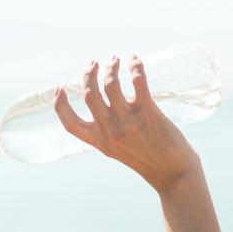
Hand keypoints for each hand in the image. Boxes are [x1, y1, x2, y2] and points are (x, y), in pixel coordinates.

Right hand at [54, 54, 201, 193]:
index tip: (60, 88)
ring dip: (110, 67)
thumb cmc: (147, 159)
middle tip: (93, 63)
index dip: (60, 104)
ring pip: (111, 84)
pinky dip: (135, 66)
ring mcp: (128, 120)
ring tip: (114, 60)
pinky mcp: (148, 112)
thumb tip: (102, 105)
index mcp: (99, 141)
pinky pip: (137, 82)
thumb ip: (105, 131)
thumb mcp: (117, 149)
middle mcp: (110, 130)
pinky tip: (134, 59)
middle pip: (89, 95)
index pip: (69, 123)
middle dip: (88, 74)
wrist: (173, 173)